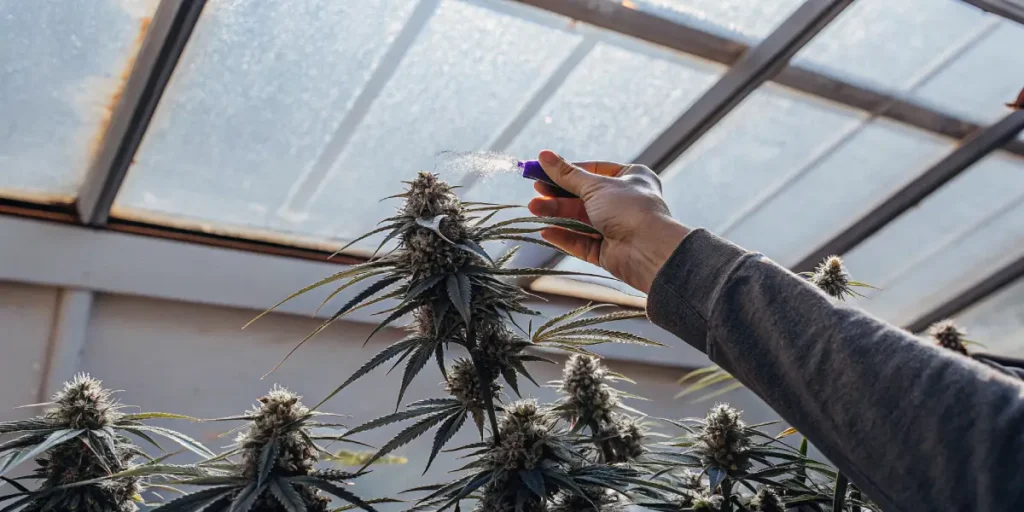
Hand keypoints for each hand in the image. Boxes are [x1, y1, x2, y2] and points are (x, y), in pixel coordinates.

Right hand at [527, 150, 689, 293]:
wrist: (648, 250)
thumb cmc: (629, 209)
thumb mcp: (595, 186)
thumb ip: (566, 174)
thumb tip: (544, 156)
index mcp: (631, 177)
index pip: (593, 170)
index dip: (566, 171)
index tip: (541, 170)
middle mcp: (625, 202)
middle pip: (584, 196)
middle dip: (558, 195)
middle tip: (535, 192)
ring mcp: (617, 228)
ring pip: (580, 219)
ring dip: (557, 213)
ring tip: (533, 209)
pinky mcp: (609, 251)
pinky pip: (582, 242)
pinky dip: (565, 236)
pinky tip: (546, 231)